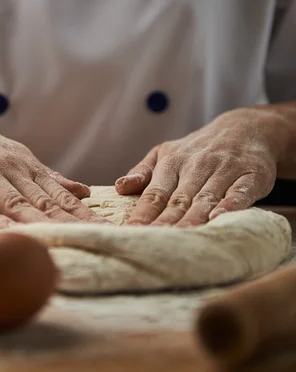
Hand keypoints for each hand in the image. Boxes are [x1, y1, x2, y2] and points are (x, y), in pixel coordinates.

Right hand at [0, 90, 103, 229]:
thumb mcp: (19, 158)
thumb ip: (50, 178)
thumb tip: (85, 191)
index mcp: (29, 167)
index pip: (62, 196)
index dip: (85, 214)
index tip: (108, 230)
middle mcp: (12, 169)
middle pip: (45, 201)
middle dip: (73, 222)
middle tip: (98, 239)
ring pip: (16, 203)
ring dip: (41, 223)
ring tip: (65, 241)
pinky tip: (7, 236)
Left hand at [115, 108, 283, 226]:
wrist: (246, 127)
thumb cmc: (199, 149)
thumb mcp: (167, 151)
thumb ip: (143, 171)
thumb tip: (120, 187)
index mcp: (172, 162)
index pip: (155, 192)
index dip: (143, 213)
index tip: (131, 232)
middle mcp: (197, 165)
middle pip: (178, 200)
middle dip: (164, 222)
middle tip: (152, 243)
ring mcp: (224, 169)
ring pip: (206, 198)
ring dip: (192, 219)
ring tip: (180, 239)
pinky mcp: (251, 174)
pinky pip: (239, 192)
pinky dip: (230, 205)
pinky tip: (219, 219)